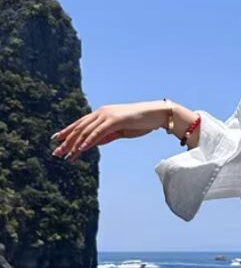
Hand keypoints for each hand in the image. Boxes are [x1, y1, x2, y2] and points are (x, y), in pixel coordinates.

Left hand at [52, 100, 198, 161]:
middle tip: (56, 152)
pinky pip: (98, 133)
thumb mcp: (121, 130)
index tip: (57, 141)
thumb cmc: (141, 122)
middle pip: (79, 128)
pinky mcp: (114, 120)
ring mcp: (106, 116)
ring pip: (86, 131)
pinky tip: (81, 148)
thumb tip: (95, 142)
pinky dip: (88, 141)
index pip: (80, 124)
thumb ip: (107, 135)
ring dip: (74, 144)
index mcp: (101, 114)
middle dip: (66, 141)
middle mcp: (100, 113)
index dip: (67, 132)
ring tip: (66, 154)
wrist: (155, 114)